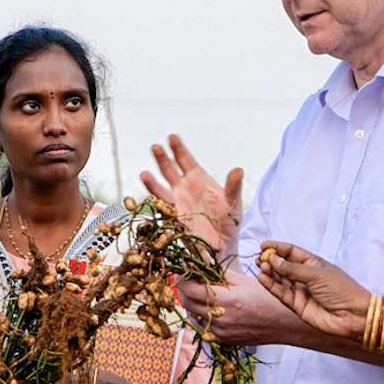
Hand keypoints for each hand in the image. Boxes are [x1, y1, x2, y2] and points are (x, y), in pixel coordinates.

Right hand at [143, 135, 245, 258]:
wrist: (224, 245)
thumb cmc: (230, 222)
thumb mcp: (234, 203)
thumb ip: (234, 187)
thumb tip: (239, 170)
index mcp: (199, 179)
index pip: (186, 160)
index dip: (178, 149)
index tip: (172, 138)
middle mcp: (185, 188)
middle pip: (170, 169)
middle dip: (163, 158)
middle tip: (156, 147)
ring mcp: (178, 203)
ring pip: (161, 188)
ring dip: (152, 181)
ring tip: (144, 174)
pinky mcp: (174, 217)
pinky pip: (162, 207)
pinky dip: (155, 201)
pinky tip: (149, 196)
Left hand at [177, 269, 303, 346]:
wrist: (285, 324)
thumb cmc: (269, 299)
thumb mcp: (244, 280)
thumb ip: (220, 274)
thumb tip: (203, 266)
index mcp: (226, 300)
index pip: (190, 289)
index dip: (183, 279)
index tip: (183, 272)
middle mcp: (220, 319)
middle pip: (188, 303)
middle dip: (185, 290)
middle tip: (190, 280)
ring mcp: (221, 333)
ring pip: (193, 317)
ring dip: (192, 304)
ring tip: (200, 294)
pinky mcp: (223, 341)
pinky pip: (203, 328)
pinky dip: (201, 317)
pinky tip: (209, 309)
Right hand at [254, 242, 372, 340]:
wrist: (353, 315)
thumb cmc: (342, 290)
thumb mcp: (317, 274)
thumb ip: (293, 269)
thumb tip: (273, 260)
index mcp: (314, 264)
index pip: (291, 252)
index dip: (278, 248)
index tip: (264, 245)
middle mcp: (305, 276)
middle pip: (283, 266)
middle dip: (271, 261)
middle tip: (261, 258)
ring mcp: (301, 291)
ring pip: (280, 280)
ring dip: (270, 273)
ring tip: (262, 266)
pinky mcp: (297, 305)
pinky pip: (281, 294)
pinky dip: (271, 286)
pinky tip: (263, 278)